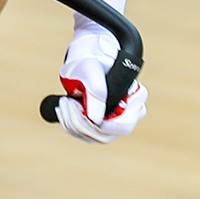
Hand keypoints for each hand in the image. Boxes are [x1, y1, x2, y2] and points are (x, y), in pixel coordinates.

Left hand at [56, 21, 146, 143]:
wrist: (85, 62)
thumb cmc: (91, 61)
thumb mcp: (91, 70)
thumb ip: (97, 91)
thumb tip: (95, 120)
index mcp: (135, 97)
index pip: (124, 125)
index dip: (101, 124)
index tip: (80, 108)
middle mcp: (129, 113)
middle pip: (106, 135)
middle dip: (81, 123)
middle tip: (66, 103)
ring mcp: (115, 121)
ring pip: (93, 137)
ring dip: (72, 122)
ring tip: (64, 102)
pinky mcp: (100, 126)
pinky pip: (85, 135)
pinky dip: (70, 123)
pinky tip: (64, 108)